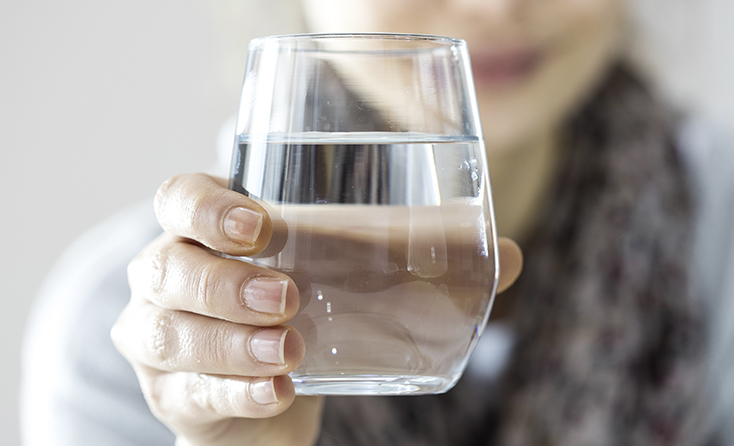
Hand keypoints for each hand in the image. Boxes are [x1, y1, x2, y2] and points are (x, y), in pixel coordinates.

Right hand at [112, 173, 521, 445]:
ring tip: (291, 348)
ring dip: (231, 341)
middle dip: (225, 281)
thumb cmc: (305, 315)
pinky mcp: (176, 397)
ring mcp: (161, 340)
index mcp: (208, 232)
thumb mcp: (349, 281)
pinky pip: (190, 393)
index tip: (260, 225)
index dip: (207, 207)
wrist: (267, 395)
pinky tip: (278, 392)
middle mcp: (170, 278)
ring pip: (167, 333)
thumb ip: (421, 265)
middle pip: (166, 266)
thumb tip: (510, 255)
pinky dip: (236, 393)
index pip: (179, 199)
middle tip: (288, 296)